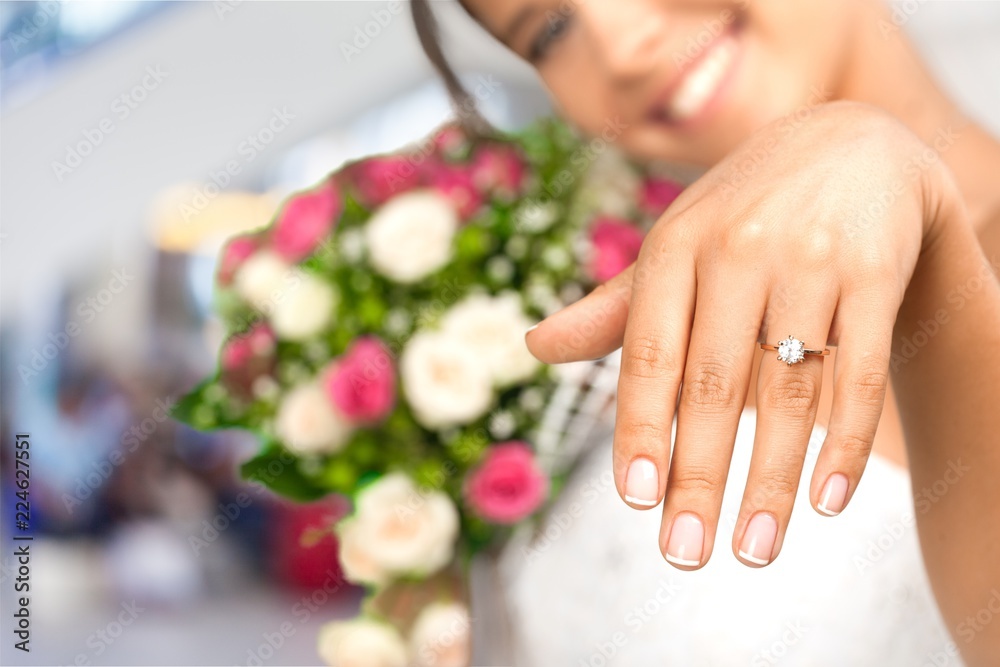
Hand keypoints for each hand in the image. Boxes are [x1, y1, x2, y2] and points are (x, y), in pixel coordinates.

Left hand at [526, 101, 942, 568]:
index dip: (641, 429)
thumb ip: (614, 306)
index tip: (636, 501)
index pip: (649, 354)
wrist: (852, 142)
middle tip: (685, 553)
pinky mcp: (876, 268)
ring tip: (754, 549)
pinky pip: (861, 369)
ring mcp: (810, 257)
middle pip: (714, 384)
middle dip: (699, 477)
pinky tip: (827, 499)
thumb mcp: (673, 246)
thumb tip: (535, 346)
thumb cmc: (742, 212)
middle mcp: (736, 248)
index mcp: (674, 245)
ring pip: (788, 389)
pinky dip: (846, 440)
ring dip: (770, 479)